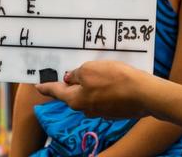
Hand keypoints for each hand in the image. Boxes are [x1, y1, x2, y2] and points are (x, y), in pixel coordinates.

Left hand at [35, 60, 158, 118]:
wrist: (144, 94)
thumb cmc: (115, 80)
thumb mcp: (90, 69)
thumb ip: (77, 74)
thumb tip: (71, 78)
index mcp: (75, 100)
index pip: (56, 92)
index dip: (46, 87)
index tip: (38, 86)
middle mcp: (86, 109)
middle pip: (74, 94)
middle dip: (72, 84)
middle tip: (72, 71)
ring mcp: (102, 111)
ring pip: (90, 95)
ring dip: (91, 85)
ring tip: (98, 71)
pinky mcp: (116, 110)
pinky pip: (104, 97)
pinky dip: (104, 89)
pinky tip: (112, 79)